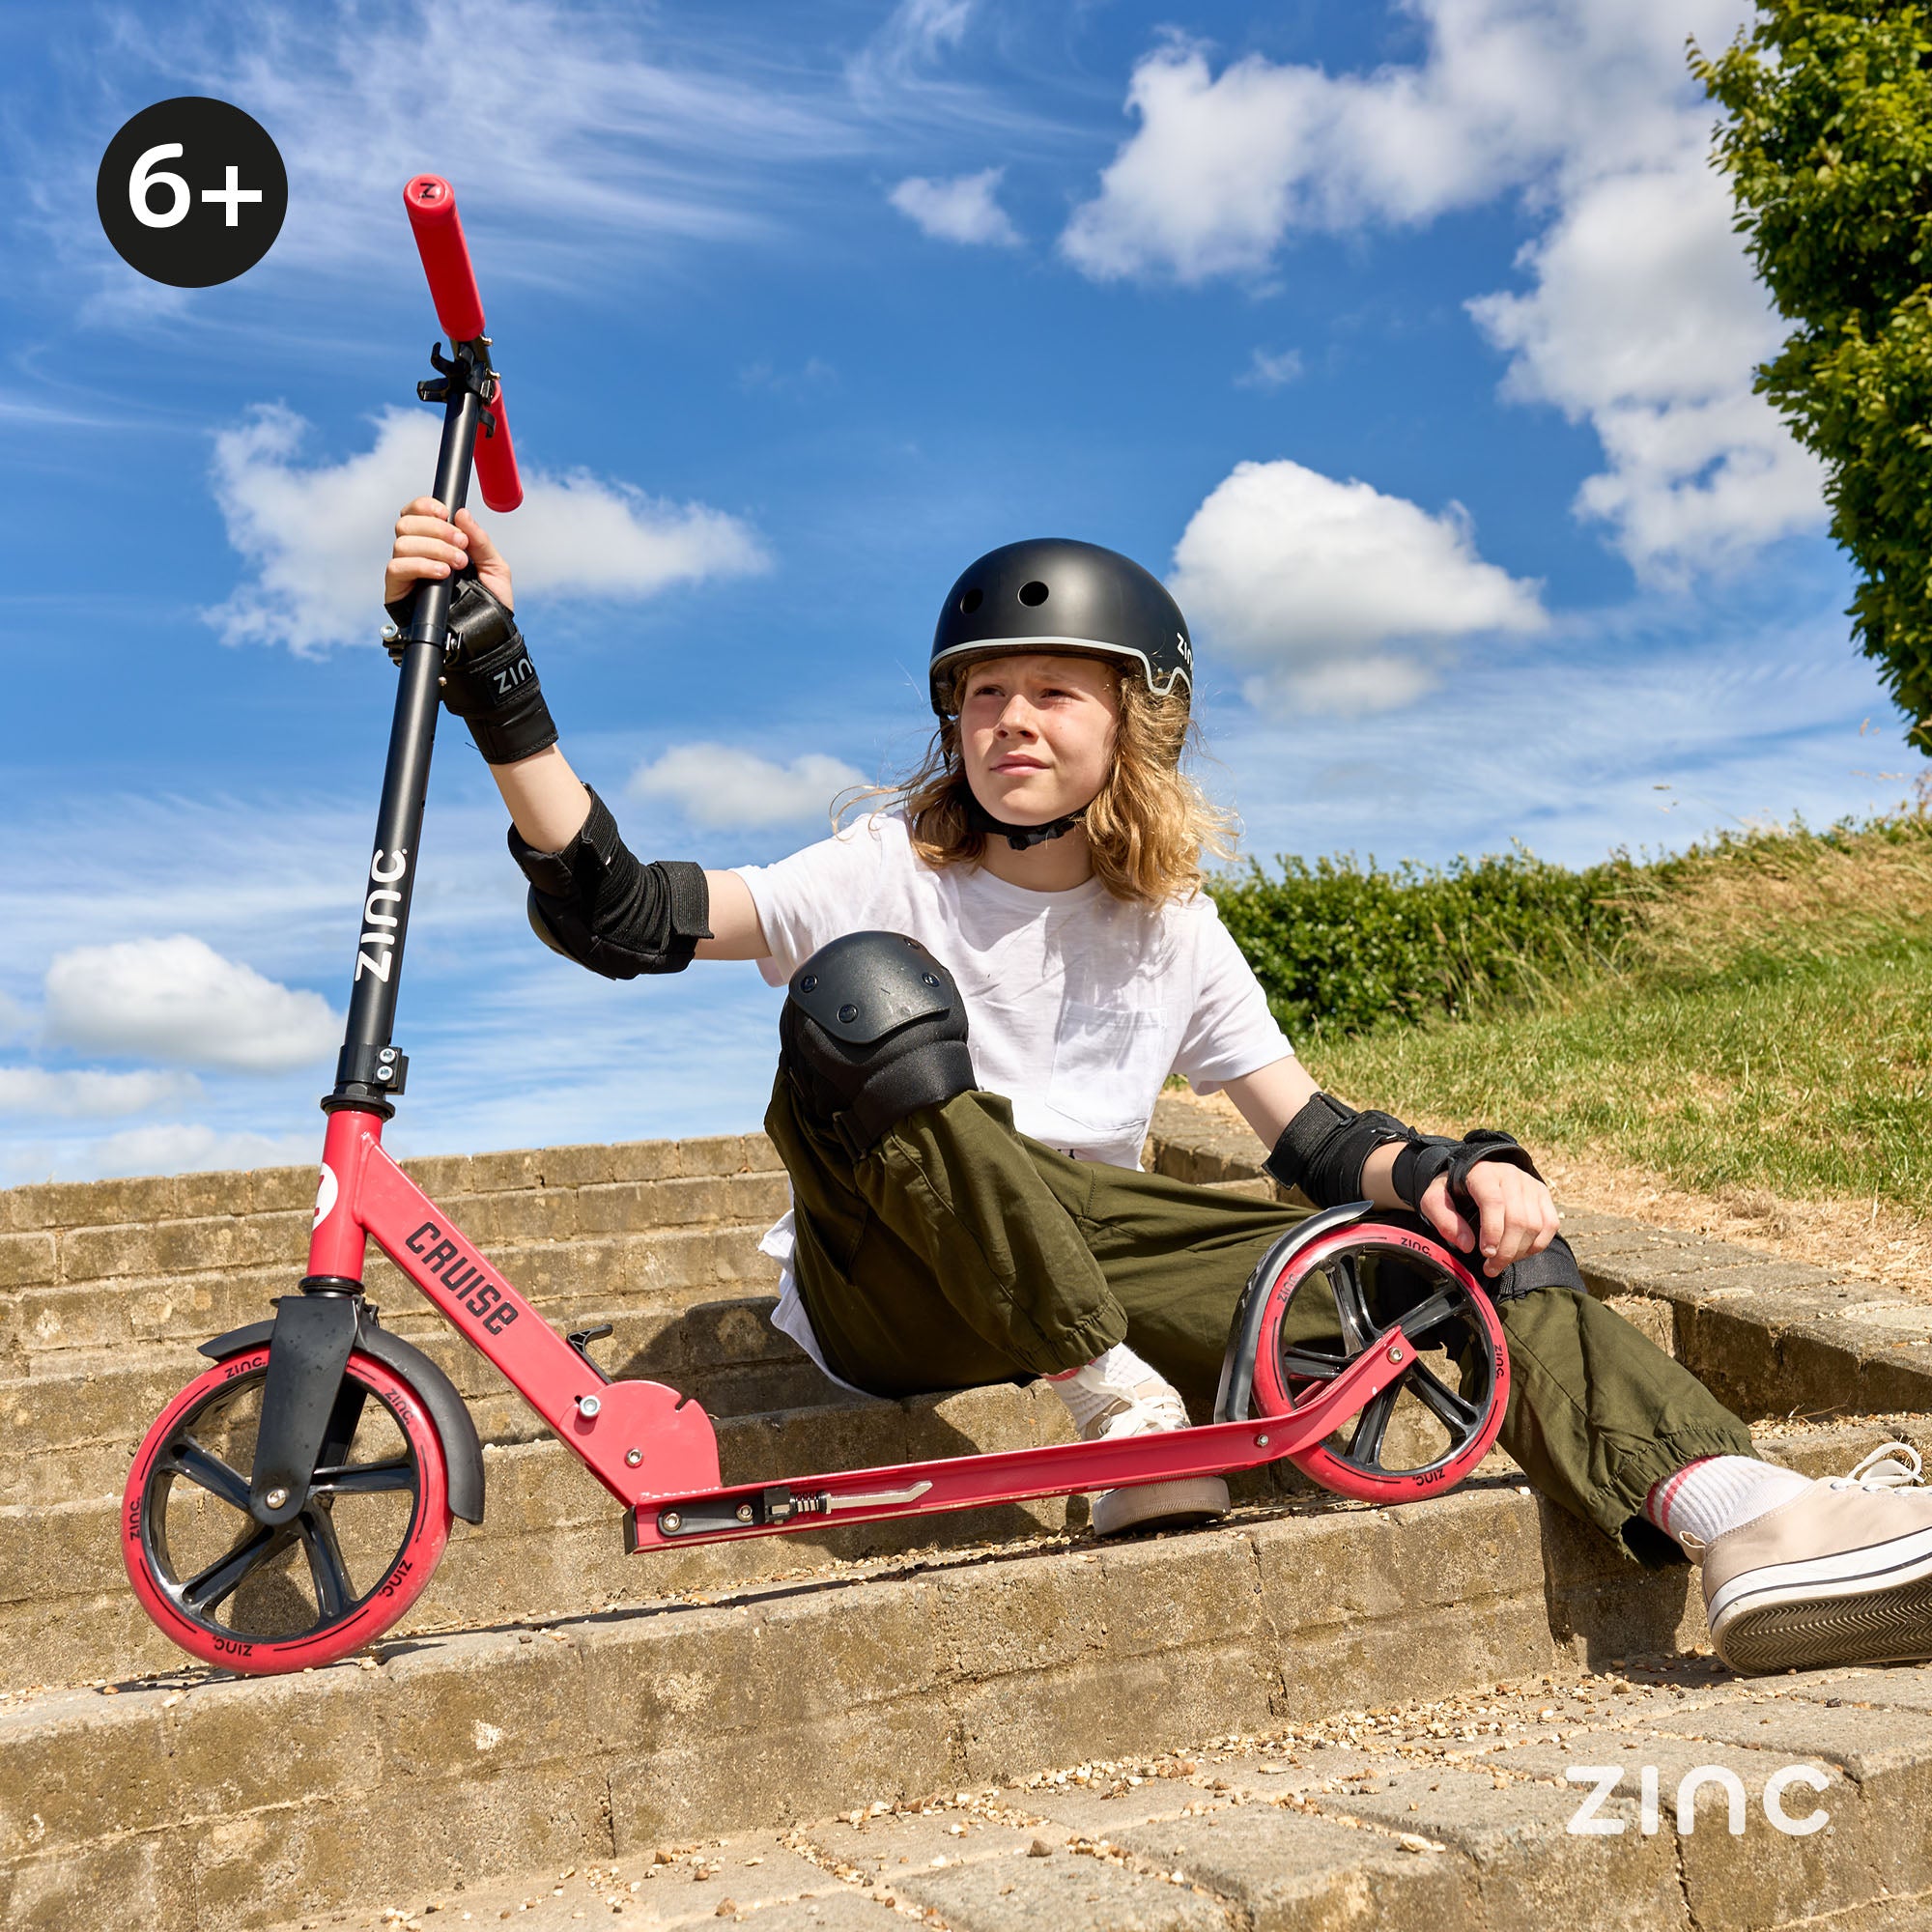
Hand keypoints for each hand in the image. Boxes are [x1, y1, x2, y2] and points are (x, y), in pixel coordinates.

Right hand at [384, 498, 513, 613]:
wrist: (486, 639)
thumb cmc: (489, 603)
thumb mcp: (494, 568)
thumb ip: (480, 540)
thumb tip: (461, 513)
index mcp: (435, 542)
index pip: (415, 512)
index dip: (425, 506)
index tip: (445, 512)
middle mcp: (416, 553)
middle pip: (406, 523)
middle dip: (436, 528)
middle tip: (461, 544)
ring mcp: (405, 572)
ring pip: (402, 543)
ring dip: (433, 548)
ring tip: (457, 564)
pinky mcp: (397, 591)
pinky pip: (396, 567)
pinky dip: (420, 565)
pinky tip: (442, 574)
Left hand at [1419, 1162, 1559, 1279]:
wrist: (1471, 1174)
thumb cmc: (1453, 1191)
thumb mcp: (1435, 1200)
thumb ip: (1444, 1220)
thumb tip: (1467, 1245)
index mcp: (1482, 1173)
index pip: (1494, 1202)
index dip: (1492, 1231)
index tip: (1485, 1253)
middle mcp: (1510, 1175)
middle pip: (1518, 1219)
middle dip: (1505, 1251)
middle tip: (1491, 1267)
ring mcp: (1530, 1184)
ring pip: (1535, 1225)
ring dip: (1519, 1252)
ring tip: (1501, 1262)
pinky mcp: (1543, 1195)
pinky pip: (1549, 1225)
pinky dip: (1536, 1245)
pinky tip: (1519, 1252)